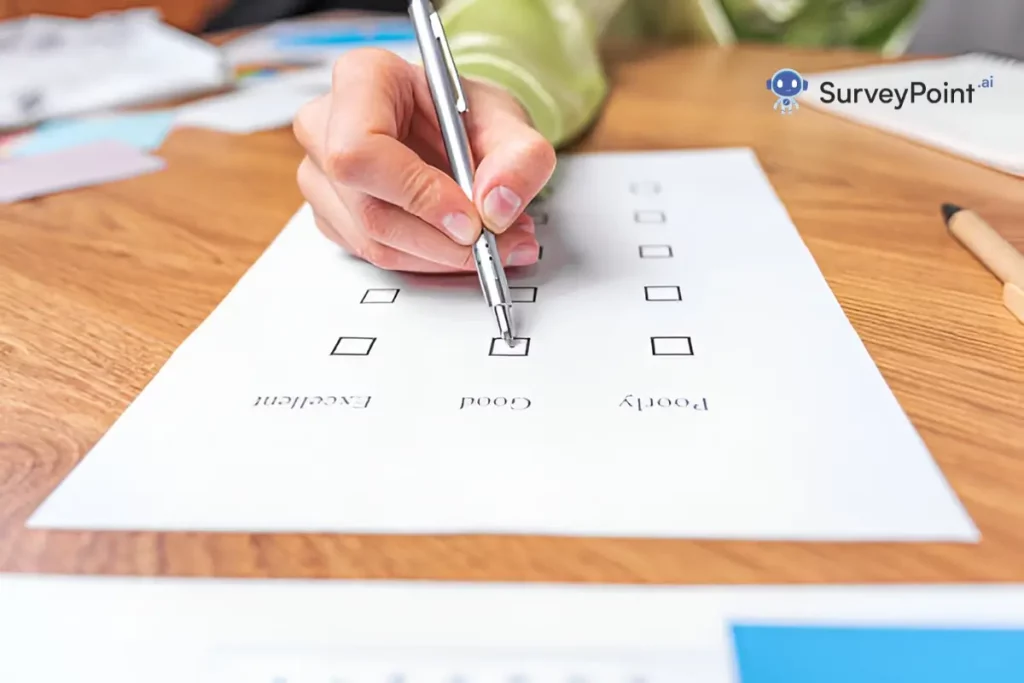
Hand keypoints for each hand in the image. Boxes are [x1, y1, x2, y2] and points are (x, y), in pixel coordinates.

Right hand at [293, 48, 555, 272]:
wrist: (457, 131)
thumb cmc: (466, 115)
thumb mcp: (509, 123)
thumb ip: (519, 158)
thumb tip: (497, 206)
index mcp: (362, 78)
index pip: (362, 149)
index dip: (417, 194)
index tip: (469, 219)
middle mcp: (326, 125)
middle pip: (370, 208)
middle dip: (443, 240)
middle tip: (498, 243)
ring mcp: (321, 174)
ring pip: (375, 242)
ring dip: (443, 256)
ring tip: (496, 243)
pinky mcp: (332, 215)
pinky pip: (378, 255)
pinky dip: (429, 261)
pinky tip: (462, 244)